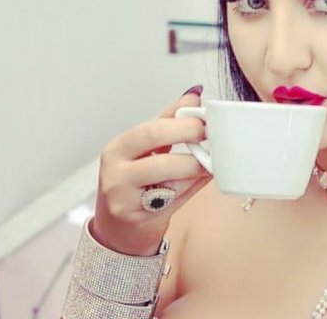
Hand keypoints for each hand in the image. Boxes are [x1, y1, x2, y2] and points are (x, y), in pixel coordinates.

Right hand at [91, 85, 210, 255]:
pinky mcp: (137, 216)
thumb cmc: (135, 187)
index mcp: (119, 147)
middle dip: (189, 136)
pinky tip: (199, 180)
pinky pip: (174, 197)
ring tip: (208, 162)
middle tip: (210, 137)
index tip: (206, 119)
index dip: (184, 121)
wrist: (118, 232)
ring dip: (195, 166)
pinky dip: (192, 187)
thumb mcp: (145, 152)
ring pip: (169, 172)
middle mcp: (116, 169)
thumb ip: (169, 123)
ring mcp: (124, 195)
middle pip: (155, 140)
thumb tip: (193, 95)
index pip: (153, 126)